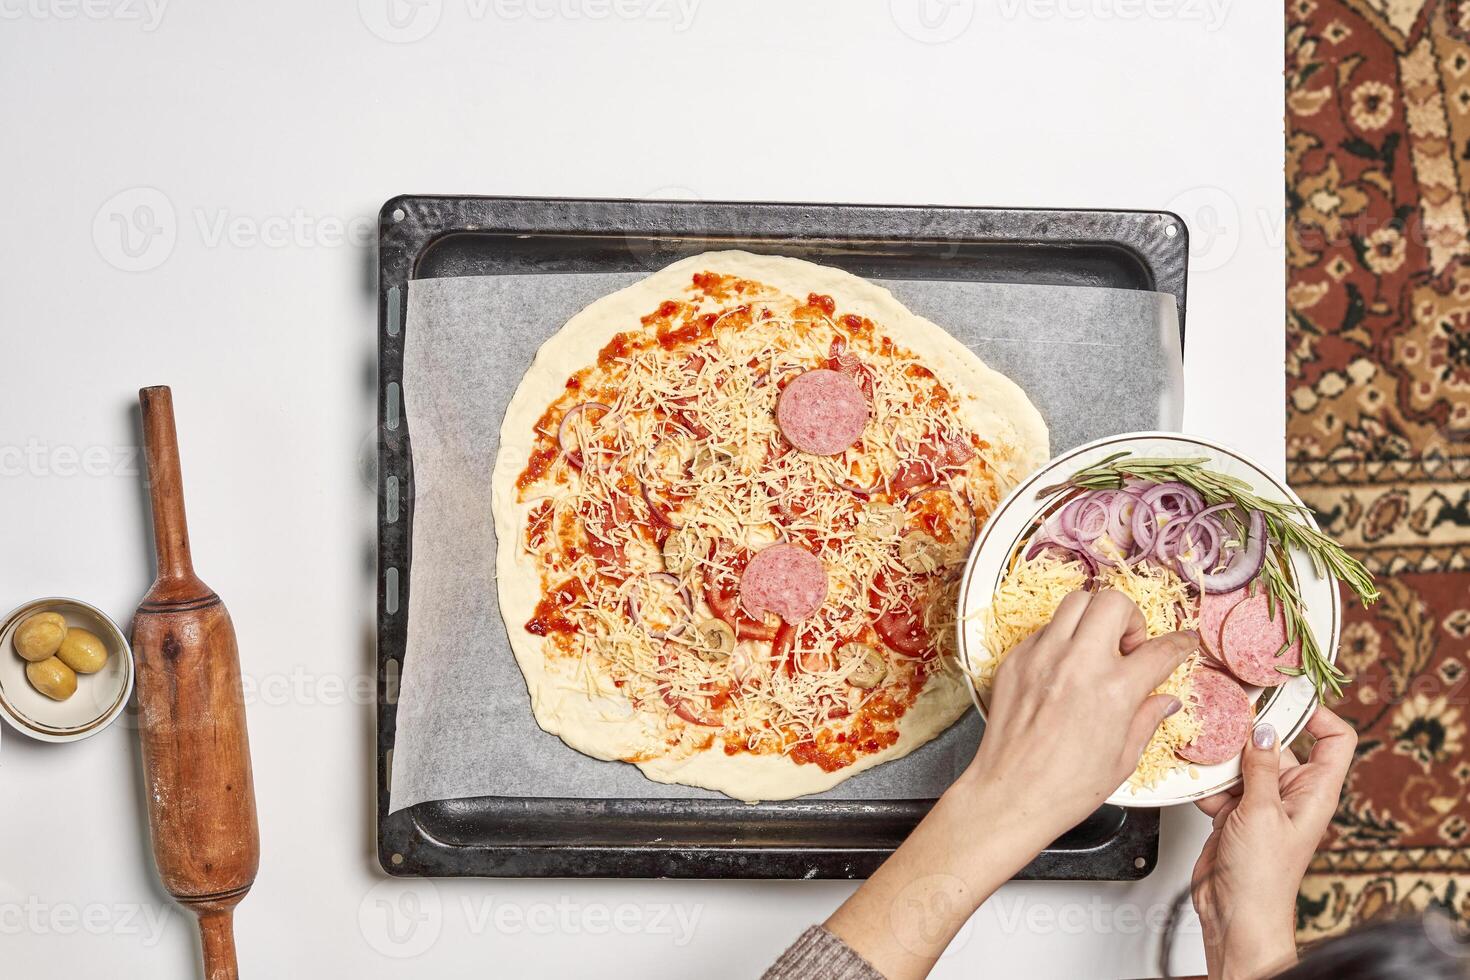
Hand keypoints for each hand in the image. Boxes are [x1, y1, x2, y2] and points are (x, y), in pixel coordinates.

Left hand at [963, 589, 1197, 836]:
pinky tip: (1063, 668)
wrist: (1010, 795)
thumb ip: (1147, 719)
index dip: (1179, 644)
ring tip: (1096, 649)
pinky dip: (1060, 640)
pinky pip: (1044, 629)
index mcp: (1115, 690)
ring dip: (1093, 618)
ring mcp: (1042, 656)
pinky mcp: (1015, 659)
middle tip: (1128, 647)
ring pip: (1075, 602)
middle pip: (1113, 602)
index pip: (1160, 649)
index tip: (1183, 642)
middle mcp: (1078, 663)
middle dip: (1130, 618)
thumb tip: (1165, 700)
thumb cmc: (1066, 787)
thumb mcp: (1123, 758)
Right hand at [1191, 705, 1356, 979]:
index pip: (1335, 740)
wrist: (1235, 915)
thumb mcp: (1261, 812)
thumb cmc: (1263, 877)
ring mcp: (1262, 804)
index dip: (1318, 714)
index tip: (1288, 695)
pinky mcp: (1234, 814)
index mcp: (1315, 792)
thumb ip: (1259, 767)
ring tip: (1204, 751)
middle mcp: (1291, 795)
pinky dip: (1206, 782)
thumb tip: (1262, 729)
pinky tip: (1195, 782)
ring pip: (1243, 763)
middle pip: (1277, 746)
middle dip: (1250, 734)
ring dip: (1222, 760)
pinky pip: (1221, 784)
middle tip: (1225, 716)